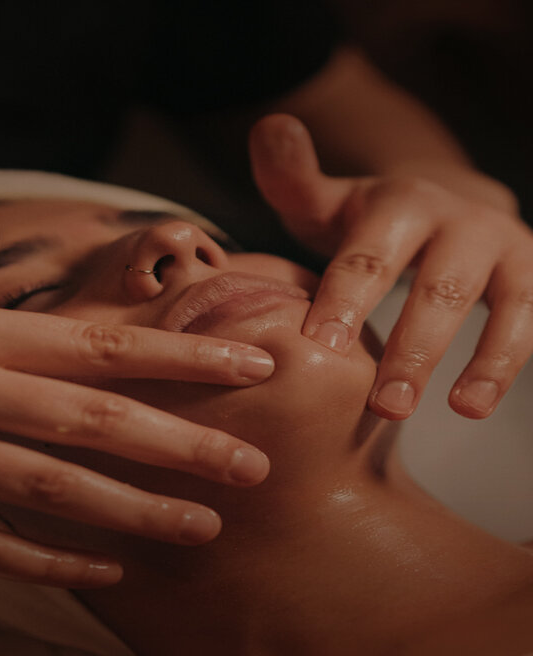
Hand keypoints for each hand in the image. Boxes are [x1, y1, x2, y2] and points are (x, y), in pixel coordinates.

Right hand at [0, 180, 272, 586]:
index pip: (91, 342)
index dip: (175, 356)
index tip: (248, 365)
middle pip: (88, 419)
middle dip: (180, 443)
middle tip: (254, 466)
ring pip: (44, 488)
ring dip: (130, 512)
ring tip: (201, 527)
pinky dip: (44, 562)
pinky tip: (103, 571)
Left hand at [249, 113, 532, 419]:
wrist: (447, 203)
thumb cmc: (370, 221)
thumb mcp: (328, 201)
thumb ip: (293, 179)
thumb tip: (268, 124)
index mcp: (401, 205)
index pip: (369, 256)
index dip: (346, 300)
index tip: (322, 345)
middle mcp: (462, 221)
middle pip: (440, 287)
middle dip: (415, 349)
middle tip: (386, 406)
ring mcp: (507, 248)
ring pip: (507, 304)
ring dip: (487, 360)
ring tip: (461, 411)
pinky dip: (514, 360)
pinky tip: (485, 401)